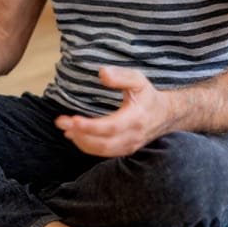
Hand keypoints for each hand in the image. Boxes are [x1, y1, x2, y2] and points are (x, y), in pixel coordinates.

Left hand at [54, 66, 170, 156]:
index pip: (111, 127)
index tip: (73, 119)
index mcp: (136, 118)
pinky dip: (88, 146)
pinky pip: (104, 153)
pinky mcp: (125, 150)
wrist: (166, 115)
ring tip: (65, 129)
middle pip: (103, 142)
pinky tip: (75, 136)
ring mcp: (129, 145)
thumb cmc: (148, 95)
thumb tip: (102, 73)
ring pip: (102, 150)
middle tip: (61, 122)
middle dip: (80, 134)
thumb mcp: (138, 80)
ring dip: (81, 141)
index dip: (90, 126)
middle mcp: (133, 136)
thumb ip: (121, 76)